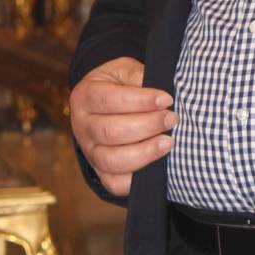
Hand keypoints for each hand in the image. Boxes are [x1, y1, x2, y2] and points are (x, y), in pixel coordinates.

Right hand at [69, 57, 175, 197]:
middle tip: (172, 119)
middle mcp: (82, 126)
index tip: (167, 99)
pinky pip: (115, 183)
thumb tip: (160, 94)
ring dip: (145, 153)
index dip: (140, 101)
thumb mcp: (124, 70)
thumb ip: (138, 76)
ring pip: (112, 160)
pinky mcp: (101, 172)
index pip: (109, 100)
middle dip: (147, 126)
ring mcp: (90, 152)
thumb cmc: (119, 85)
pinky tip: (158, 165)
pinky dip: (137, 179)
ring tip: (169, 142)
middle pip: (110, 132)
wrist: (105, 104)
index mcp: (85, 96)